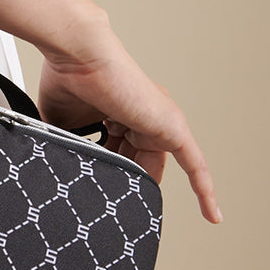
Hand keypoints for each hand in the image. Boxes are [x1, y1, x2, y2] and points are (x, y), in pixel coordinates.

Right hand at [36, 11, 221, 223]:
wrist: (78, 54)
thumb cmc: (68, 77)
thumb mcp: (64, 123)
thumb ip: (70, 146)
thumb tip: (58, 169)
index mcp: (121, 115)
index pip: (123, 154)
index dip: (112, 172)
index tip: (101, 189)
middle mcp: (145, 117)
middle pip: (138, 164)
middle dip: (121, 180)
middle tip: (104, 195)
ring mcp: (160, 122)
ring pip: (155, 168)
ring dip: (138, 186)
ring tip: (119, 197)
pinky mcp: (172, 127)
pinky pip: (195, 166)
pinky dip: (204, 190)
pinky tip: (211, 215)